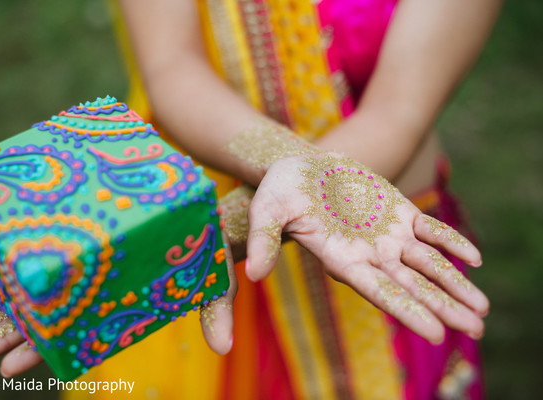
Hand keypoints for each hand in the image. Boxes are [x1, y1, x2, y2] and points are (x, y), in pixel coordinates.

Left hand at [0, 234, 237, 376]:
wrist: (206, 221)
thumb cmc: (207, 256)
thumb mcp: (213, 285)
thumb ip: (215, 315)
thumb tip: (225, 348)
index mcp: (122, 308)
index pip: (78, 337)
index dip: (44, 349)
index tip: (12, 366)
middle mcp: (103, 295)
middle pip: (52, 322)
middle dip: (14, 338)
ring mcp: (95, 271)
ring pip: (47, 297)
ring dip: (11, 314)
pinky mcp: (94, 245)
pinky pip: (57, 261)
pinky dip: (30, 270)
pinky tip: (4, 276)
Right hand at [245, 153, 488, 343]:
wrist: (300, 166)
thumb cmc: (279, 190)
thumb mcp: (266, 210)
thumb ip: (263, 240)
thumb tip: (254, 275)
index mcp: (340, 259)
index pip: (378, 291)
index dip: (406, 310)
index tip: (436, 333)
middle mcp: (369, 253)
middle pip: (411, 286)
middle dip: (443, 307)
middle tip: (475, 330)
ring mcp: (387, 234)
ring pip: (428, 264)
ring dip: (454, 284)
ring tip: (481, 310)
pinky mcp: (398, 211)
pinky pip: (431, 230)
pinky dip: (452, 242)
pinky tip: (474, 259)